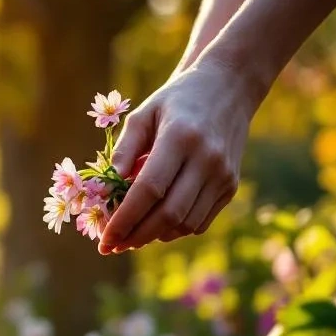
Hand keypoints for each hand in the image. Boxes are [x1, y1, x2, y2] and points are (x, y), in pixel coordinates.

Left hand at [98, 60, 256, 254]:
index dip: (124, 219)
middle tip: (111, 246)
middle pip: (168, 213)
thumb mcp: (142, 116)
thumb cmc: (174, 102)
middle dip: (135, 236)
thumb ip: (123, 152)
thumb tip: (104, 193)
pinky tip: (154, 226)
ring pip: (184, 223)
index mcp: (181, 138)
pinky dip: (173, 231)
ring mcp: (223, 175)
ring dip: (153, 236)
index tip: (104, 237)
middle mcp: (207, 159)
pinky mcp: (231, 186)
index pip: (149, 190)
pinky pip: (199, 221)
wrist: (227, 89)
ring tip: (128, 237)